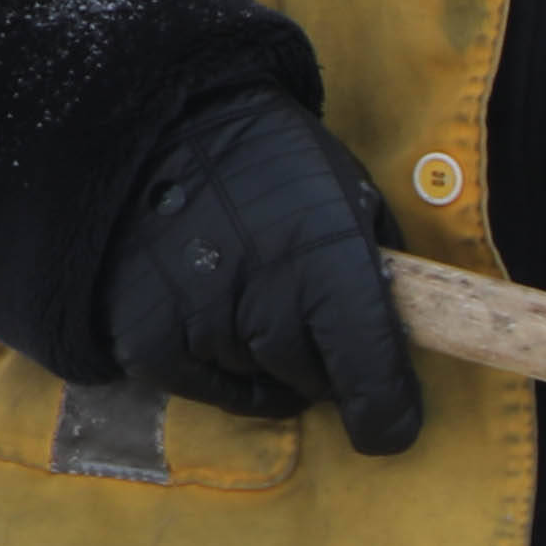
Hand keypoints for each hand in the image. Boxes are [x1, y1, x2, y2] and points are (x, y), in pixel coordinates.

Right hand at [102, 94, 423, 449]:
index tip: (390, 420)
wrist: (157, 125)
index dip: (388, 413)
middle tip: (299, 301)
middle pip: (317, 385)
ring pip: (264, 383)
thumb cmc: (274, 163)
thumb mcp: (353, 199)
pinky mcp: (148, 345)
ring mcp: (203, 330)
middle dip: (322, 357)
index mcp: (332, 272)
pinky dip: (219, 361)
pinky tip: (212, 307)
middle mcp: (268, 309)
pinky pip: (210, 388)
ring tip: (245, 285)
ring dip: (266, 353)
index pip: (373, 389)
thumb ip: (381, 276)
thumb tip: (397, 347)